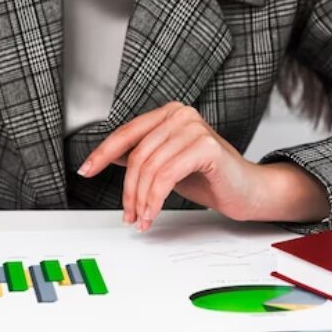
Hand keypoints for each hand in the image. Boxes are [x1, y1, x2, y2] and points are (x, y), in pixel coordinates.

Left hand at [77, 102, 329, 230]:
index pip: (126, 133)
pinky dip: (155, 199)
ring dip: (141, 199)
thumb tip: (107, 156)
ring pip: (149, 167)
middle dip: (127, 189)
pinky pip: (166, 175)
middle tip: (127, 213)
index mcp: (168, 114)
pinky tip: (153, 213)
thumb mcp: (165, 165)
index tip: (86, 170)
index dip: (102, 153)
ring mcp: (194, 127)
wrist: (246, 191)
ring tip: (141, 218)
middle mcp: (180, 114)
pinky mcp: (206, 146)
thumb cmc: (209, 177)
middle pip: (136, 154)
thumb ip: (141, 156)